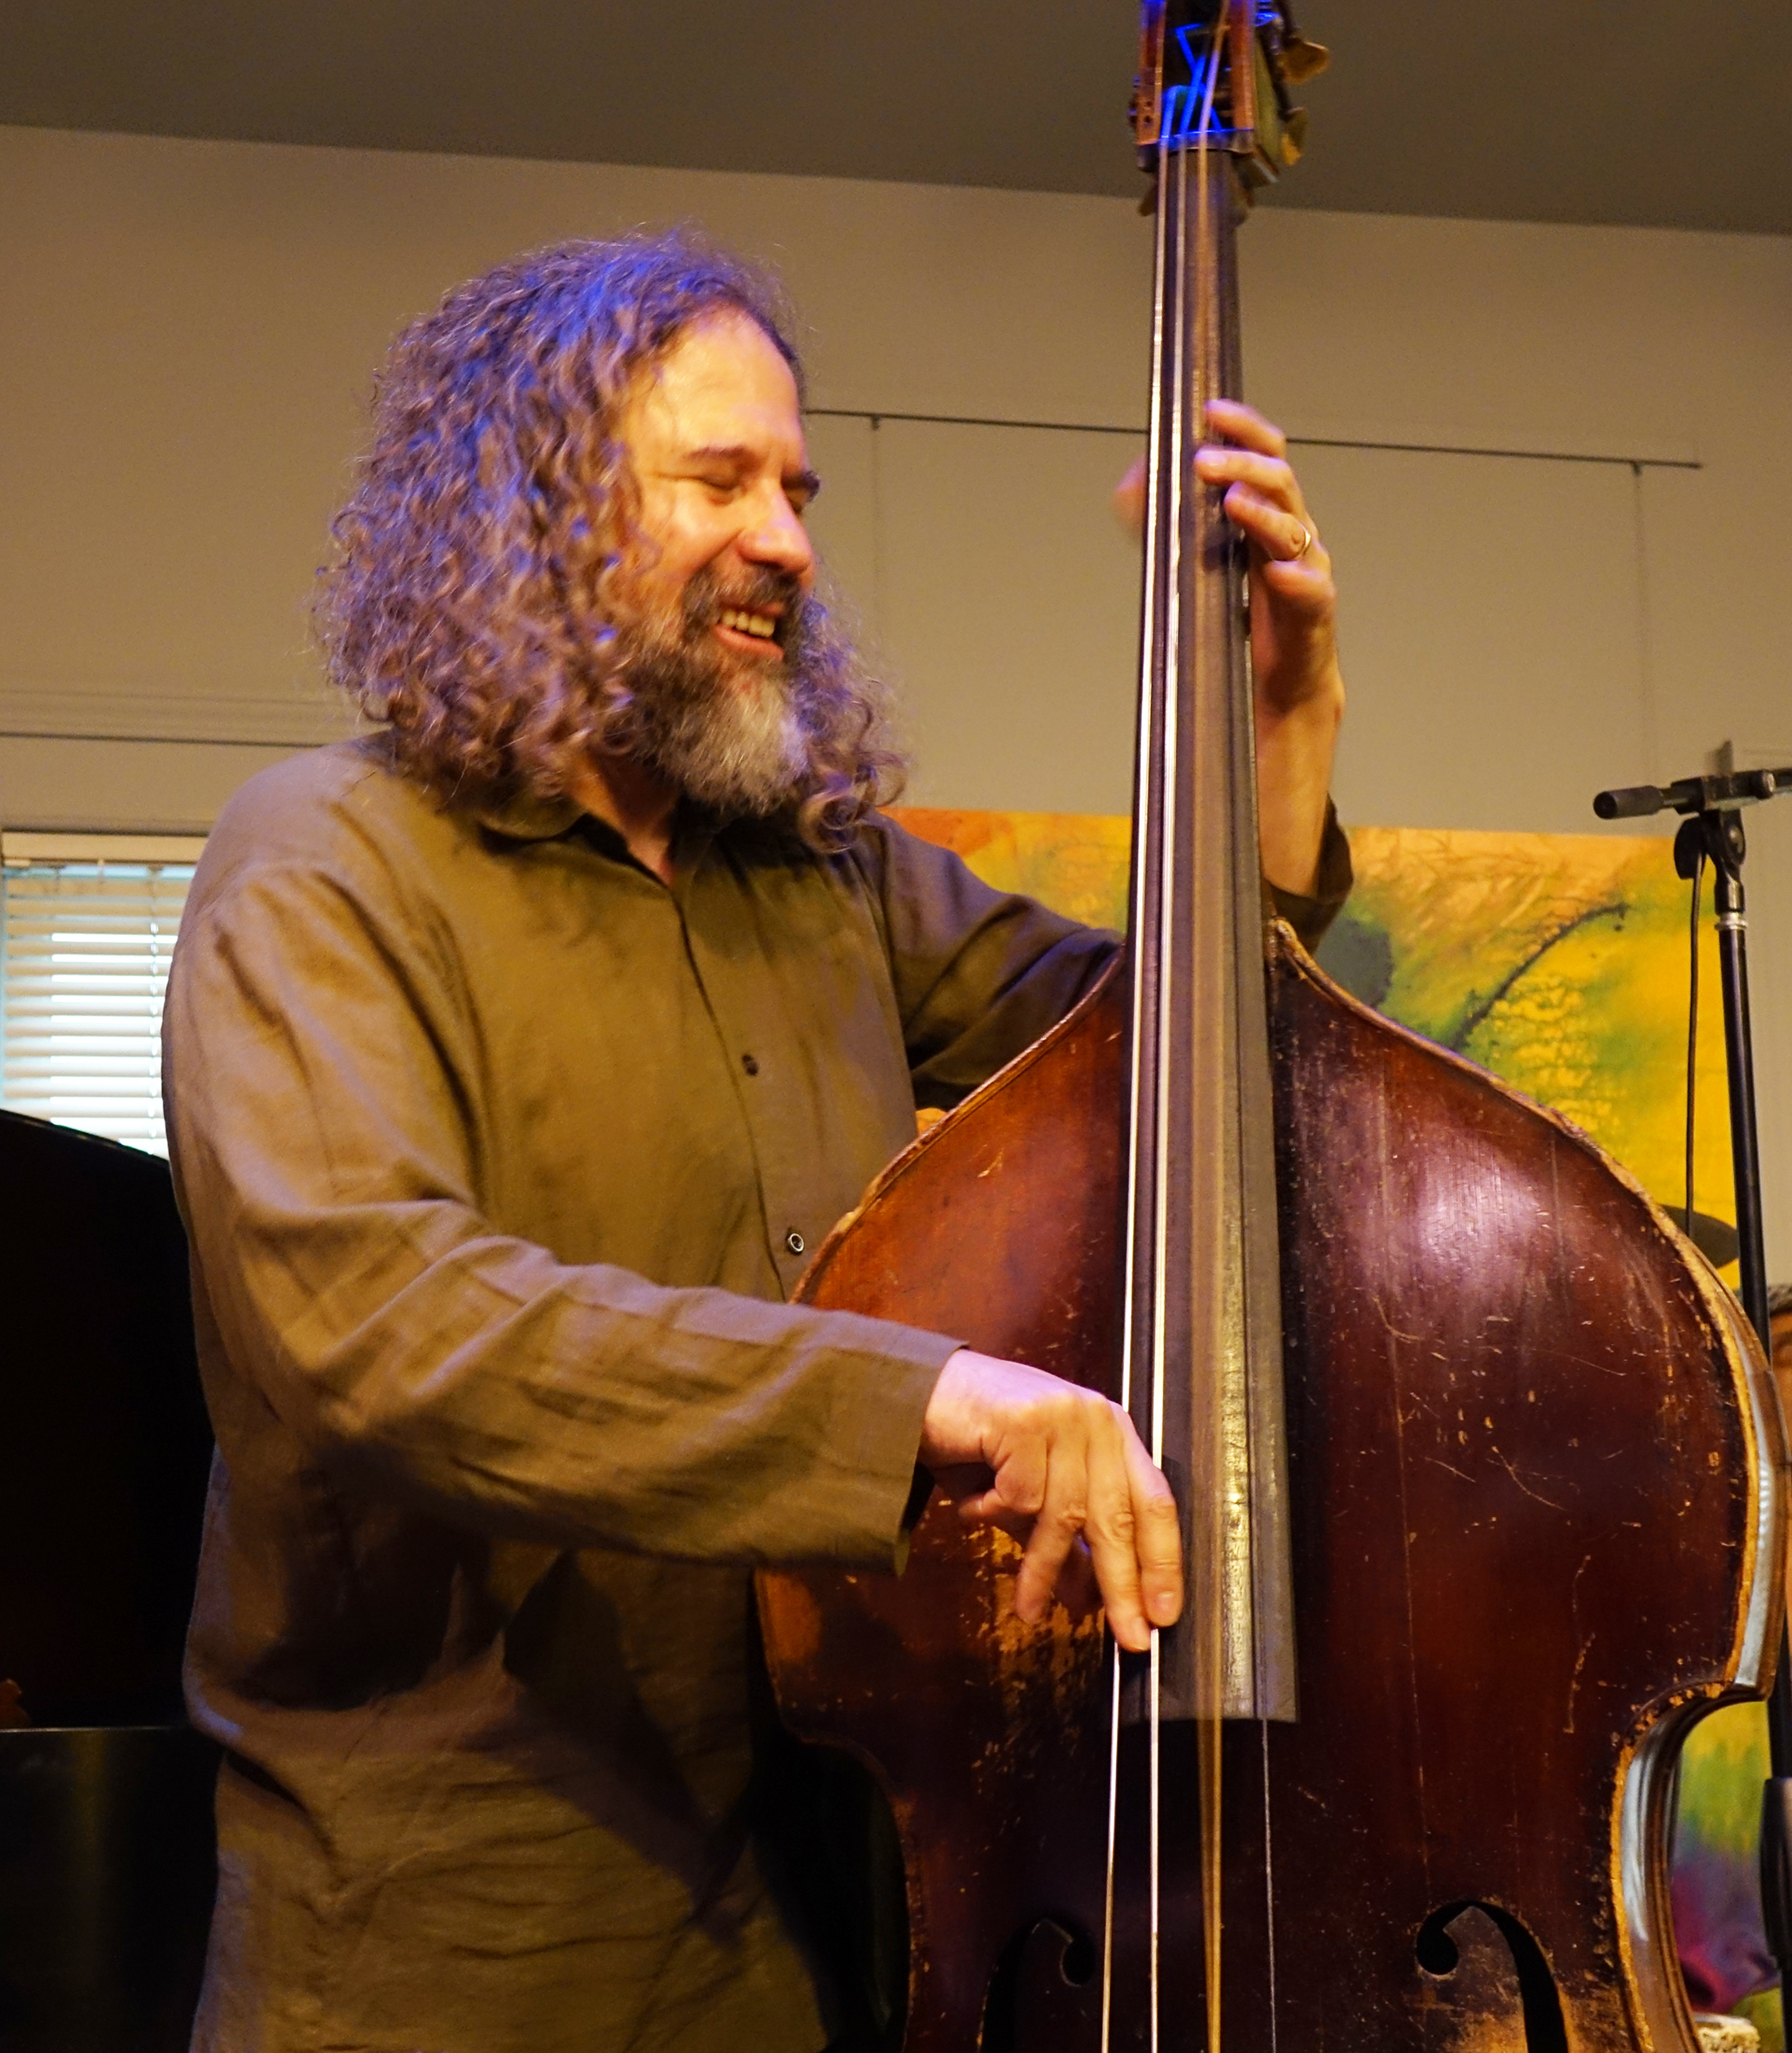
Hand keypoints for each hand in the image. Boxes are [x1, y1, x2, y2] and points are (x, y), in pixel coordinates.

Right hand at [918, 1348, 1183, 1652]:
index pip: (1154, 1503)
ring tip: (1029, 1607)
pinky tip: (974, 1506)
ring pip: (1065, 1515)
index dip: (1163, 1561)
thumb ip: (1063, 1542)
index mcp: (1111, 1433)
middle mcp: (1096, 1419)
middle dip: (1122, 1584)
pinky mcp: (1025, 1419)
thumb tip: (1090, 1600)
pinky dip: (992, 1512)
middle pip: (1118, 1516)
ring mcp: (1063, 1415)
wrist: (917, 1393)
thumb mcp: (1030, 1498)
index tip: (1164, 1613)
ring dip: (1043, 1569)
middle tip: (1128, 1636)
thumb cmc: (977, 1441)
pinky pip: (1019, 1496)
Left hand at [1113, 399, 1344, 897]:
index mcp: (1268, 514)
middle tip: (1203, 461)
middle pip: (1280, 481)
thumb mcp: (1196, 563)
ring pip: (1294, 529)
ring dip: (1263, 513)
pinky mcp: (1314, 616)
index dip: (1243, 429)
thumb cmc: (1241, 616)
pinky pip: (1312, 591)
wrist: (1279, 689)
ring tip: (1231, 501)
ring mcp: (1308, 572)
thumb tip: (1132, 483)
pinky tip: (1274, 574)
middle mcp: (1294, 533)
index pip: (1265, 455)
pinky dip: (1294, 580)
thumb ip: (1164, 522)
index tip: (1211, 411)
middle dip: (1241, 464)